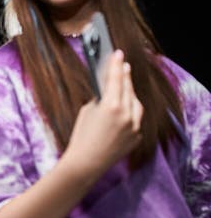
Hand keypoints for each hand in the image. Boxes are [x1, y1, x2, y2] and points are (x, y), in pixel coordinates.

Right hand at [62, 50, 143, 180]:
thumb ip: (101, 99)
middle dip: (125, 77)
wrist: (86, 163)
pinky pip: (135, 119)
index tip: (118, 54)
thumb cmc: (81, 137)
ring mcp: (134, 127)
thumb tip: (109, 90)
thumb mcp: (88, 111)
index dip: (116, 65)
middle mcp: (127, 115)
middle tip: (123, 65)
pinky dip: (129, 112)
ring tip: (124, 86)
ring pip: (135, 103)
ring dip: (130, 94)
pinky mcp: (136, 137)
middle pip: (128, 89)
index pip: (116, 79)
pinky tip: (123, 109)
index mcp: (112, 106)